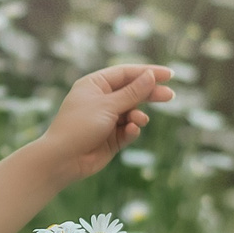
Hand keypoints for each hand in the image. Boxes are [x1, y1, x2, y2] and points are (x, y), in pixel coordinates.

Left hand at [33, 64, 173, 185]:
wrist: (63, 159)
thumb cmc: (80, 126)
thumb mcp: (108, 105)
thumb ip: (132, 92)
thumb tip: (150, 76)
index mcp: (95, 84)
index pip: (126, 73)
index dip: (148, 73)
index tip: (169, 75)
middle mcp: (100, 99)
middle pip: (132, 92)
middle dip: (150, 94)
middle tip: (170, 96)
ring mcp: (106, 119)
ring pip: (132, 112)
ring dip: (138, 116)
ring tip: (138, 121)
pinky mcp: (111, 138)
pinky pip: (128, 130)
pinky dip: (131, 130)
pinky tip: (130, 132)